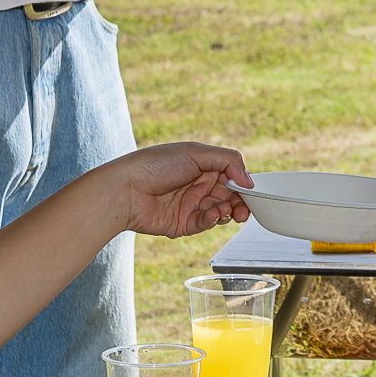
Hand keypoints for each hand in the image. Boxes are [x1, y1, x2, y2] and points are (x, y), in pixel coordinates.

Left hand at [106, 141, 253, 237]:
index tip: (250, 192)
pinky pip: (205, 224)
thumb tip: (248, 180)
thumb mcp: (195, 152)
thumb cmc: (155, 165)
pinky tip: (212, 214)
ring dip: (226, 211)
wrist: (125, 189)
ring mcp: (190, 205)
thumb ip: (228, 161)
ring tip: (223, 209)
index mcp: (202, 166)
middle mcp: (198, 185)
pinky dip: (212, 220)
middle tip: (243, 209)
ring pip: (220, 212)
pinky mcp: (183, 224)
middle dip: (239, 203)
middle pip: (229, 196)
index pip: (231, 176)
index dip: (242, 185)